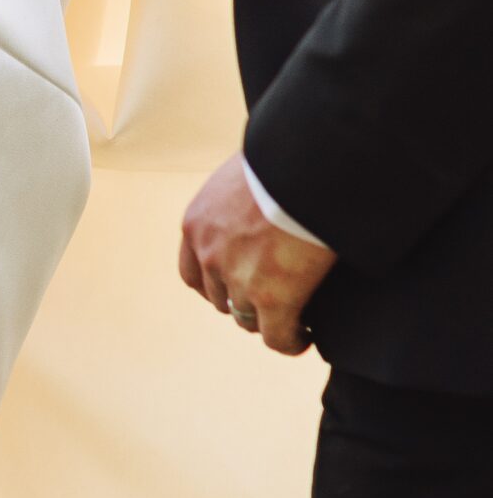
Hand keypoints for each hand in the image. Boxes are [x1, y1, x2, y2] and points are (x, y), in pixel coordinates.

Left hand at [180, 155, 336, 356]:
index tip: (235, 287)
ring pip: (246, 318)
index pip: (192, 271)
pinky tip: (306, 337)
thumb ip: (239, 192)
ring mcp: (238, 279)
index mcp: (197, 223)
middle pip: (220, 297)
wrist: (304, 165)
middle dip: (242, 301)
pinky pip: (278, 337)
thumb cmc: (281, 156)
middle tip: (270, 301)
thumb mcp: (244, 171)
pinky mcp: (272, 297)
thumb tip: (257, 186)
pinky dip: (290, 341)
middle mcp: (208, 255)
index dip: (214, 285)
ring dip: (266, 320)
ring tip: (291, 319)